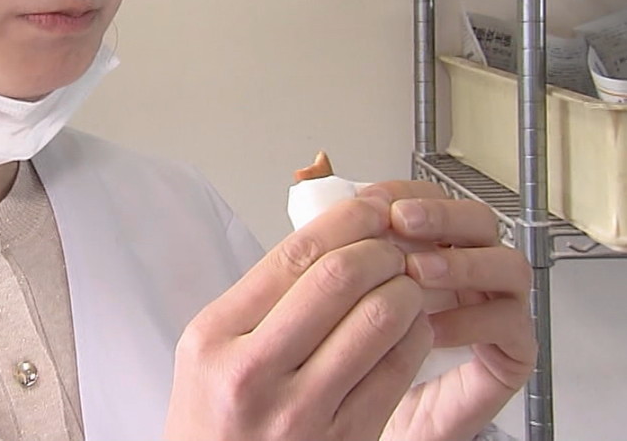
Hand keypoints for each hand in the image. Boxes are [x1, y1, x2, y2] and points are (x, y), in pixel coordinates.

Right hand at [164, 192, 432, 440]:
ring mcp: (301, 411)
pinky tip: (411, 326)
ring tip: (407, 282)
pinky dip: (415, 334)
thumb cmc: (215, 420)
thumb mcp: (211, 350)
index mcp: (216, 337)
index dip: (345, 221)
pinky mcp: (345, 439)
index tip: (370, 208)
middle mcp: (254, 372)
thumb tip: (329, 238)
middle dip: (381, 248)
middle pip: (339, 278)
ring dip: (406, 288)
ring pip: (379, 319)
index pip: (292, 256)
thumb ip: (261, 299)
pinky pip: (397, 368)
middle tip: (394, 243)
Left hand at [363, 181, 536, 440]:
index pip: (435, 200)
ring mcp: (498, 307)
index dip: (408, 193)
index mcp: (433, 246)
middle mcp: (471, 270)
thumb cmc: (362, 357)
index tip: (374, 199)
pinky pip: (509, 323)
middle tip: (402, 221)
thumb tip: (316, 202)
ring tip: (418, 272)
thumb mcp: (342, 297)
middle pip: (479, 221)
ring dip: (462, 262)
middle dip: (440, 215)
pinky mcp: (513, 351)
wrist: (371, 419)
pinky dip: (471, 320)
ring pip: (506, 266)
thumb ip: (342, 252)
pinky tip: (432, 327)